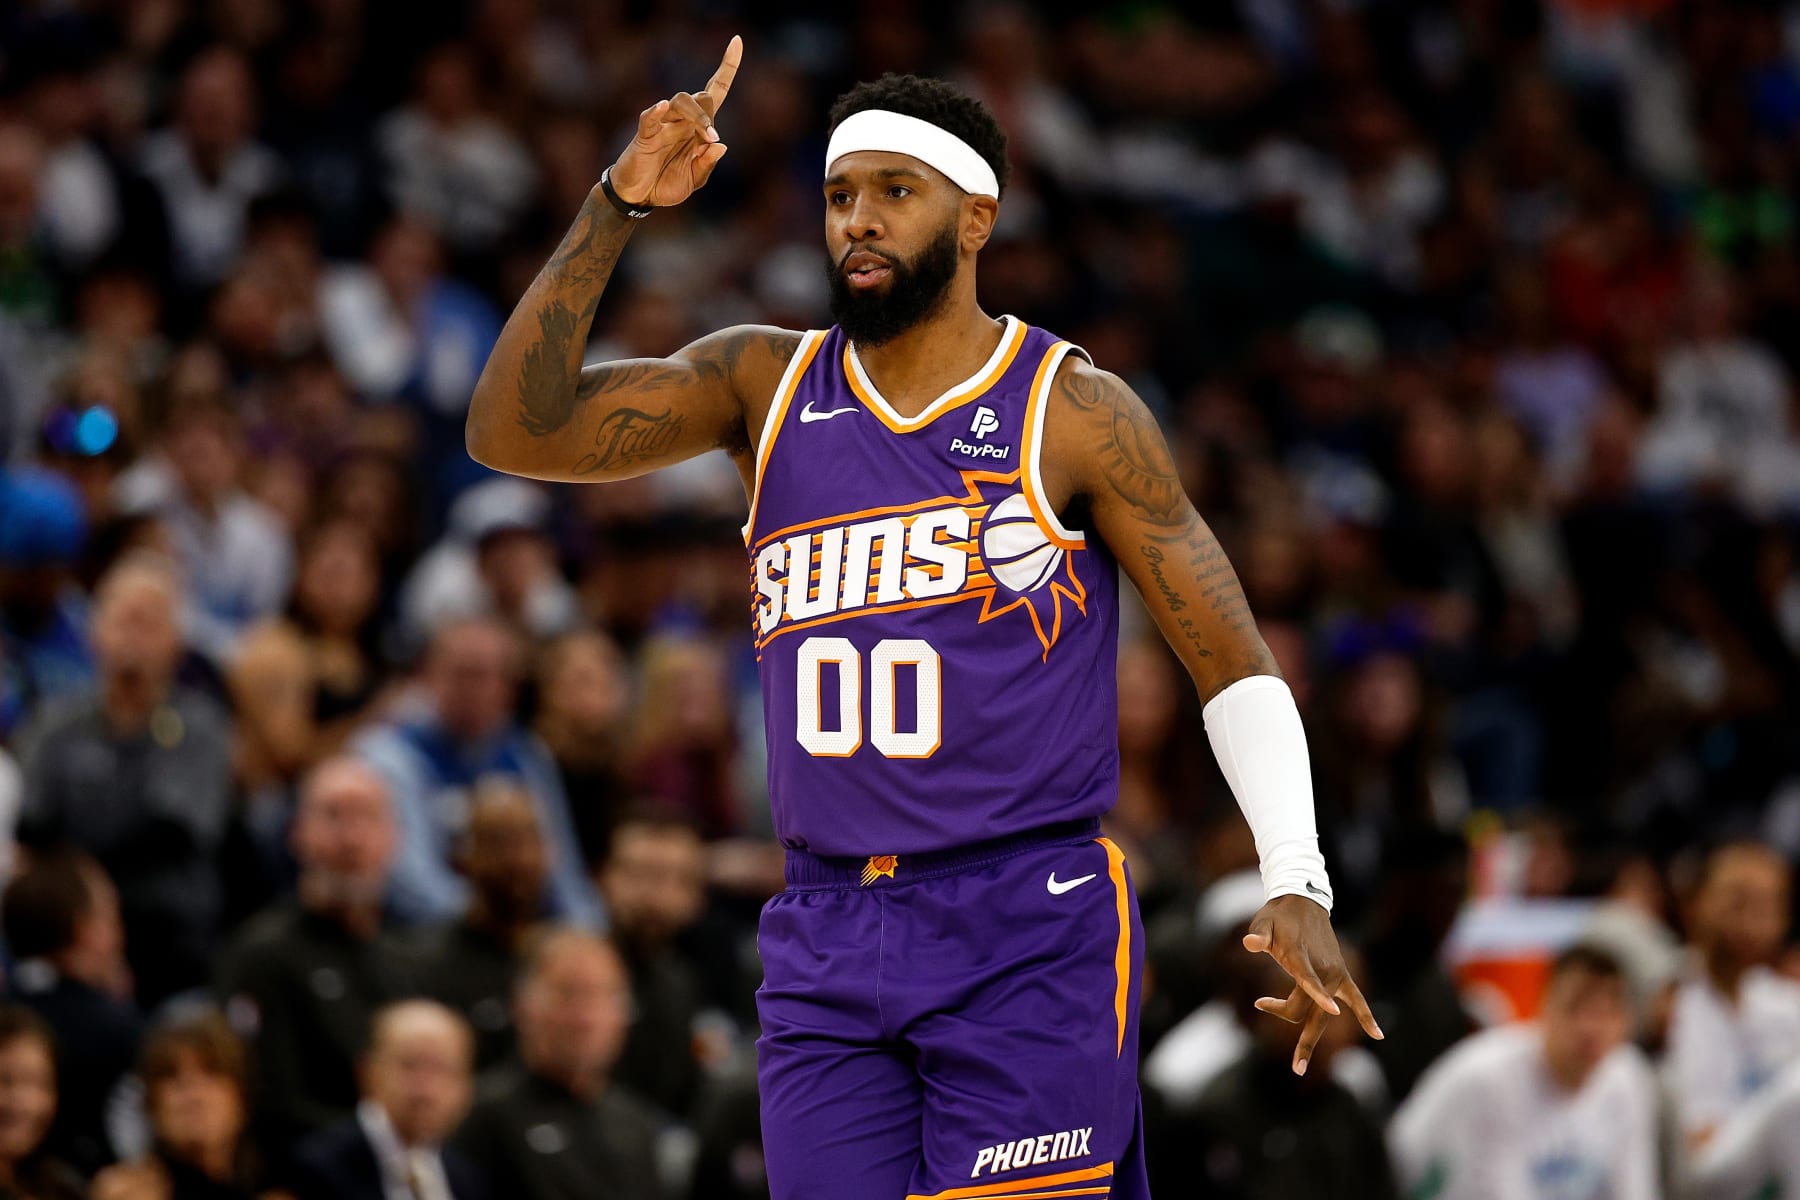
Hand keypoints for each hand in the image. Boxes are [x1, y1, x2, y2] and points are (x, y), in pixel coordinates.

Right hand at [609, 36, 741, 207]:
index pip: (715, 91)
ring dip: (697, 116)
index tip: (736, 40)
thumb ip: (706, 164)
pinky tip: (661, 107)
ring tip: (704, 135)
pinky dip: (656, 111)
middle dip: (710, 116)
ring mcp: (663, 125)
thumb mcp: (693, 181)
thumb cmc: (666, 184)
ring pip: (680, 101)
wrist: (639, 196)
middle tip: (710, 139)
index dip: (727, 67)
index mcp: (697, 129)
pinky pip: (649, 117)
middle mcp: (682, 121)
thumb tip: (720, 144)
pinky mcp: (645, 134)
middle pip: (702, 97)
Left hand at [1243, 893, 1383, 1074]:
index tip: (1282, 1013)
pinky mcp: (1341, 975)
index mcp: (1302, 958)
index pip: (1304, 984)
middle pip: (1309, 1009)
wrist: (1304, 901)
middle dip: (1299, 1035)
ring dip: (1314, 1037)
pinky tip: (1378, 1034)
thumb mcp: (1263, 922)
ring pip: (1324, 1013)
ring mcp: (1335, 974)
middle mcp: (1323, 970)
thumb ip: (1259, 935)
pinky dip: (1367, 1015)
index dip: (1296, 1002)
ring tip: (1299, 1066)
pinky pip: (1357, 999)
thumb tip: (1252, 944)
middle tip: (1293, 1065)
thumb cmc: (1279, 915)